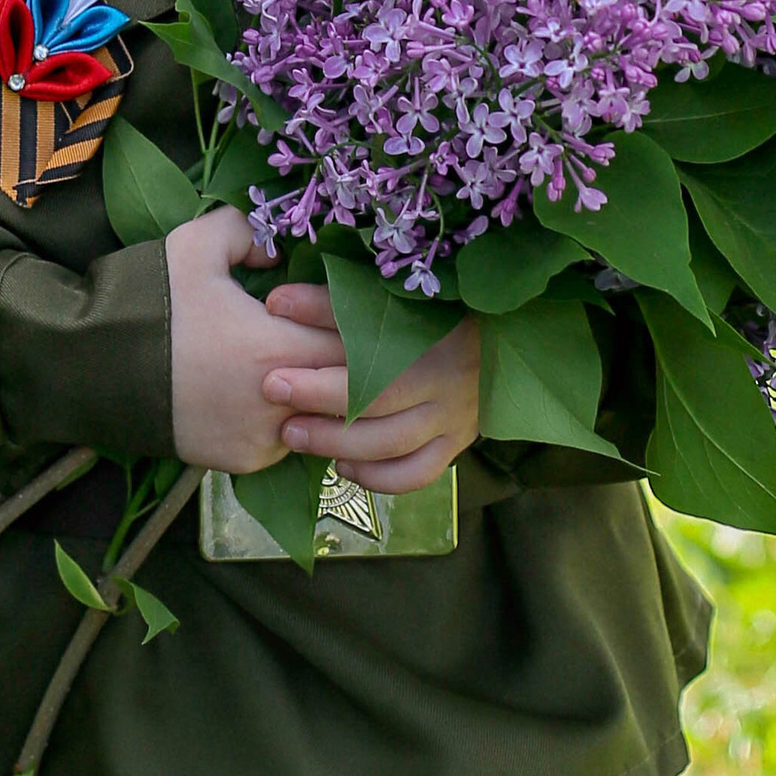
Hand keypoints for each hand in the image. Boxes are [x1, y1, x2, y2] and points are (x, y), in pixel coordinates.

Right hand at [167, 206, 348, 473]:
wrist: (92, 368)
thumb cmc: (151, 303)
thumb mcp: (196, 245)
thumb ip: (249, 231)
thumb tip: (279, 251)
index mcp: (279, 347)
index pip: (356, 339)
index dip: (353, 319)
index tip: (331, 303)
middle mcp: (281, 402)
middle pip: (351, 386)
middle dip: (347, 359)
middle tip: (328, 334)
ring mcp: (264, 439)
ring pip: (325, 419)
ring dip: (322, 394)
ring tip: (305, 364)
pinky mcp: (244, 461)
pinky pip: (289, 442)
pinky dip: (291, 419)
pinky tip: (273, 393)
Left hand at [263, 294, 480, 494]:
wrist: (501, 336)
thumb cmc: (435, 310)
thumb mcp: (390, 298)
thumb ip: (335, 302)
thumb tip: (276, 303)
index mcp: (435, 337)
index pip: (371, 354)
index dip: (320, 356)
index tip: (273, 363)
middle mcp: (448, 381)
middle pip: (378, 401)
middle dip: (319, 401)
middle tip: (274, 395)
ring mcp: (455, 418)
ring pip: (392, 444)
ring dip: (337, 443)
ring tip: (293, 435)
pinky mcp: (457, 444)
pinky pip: (416, 474)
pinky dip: (377, 477)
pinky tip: (342, 466)